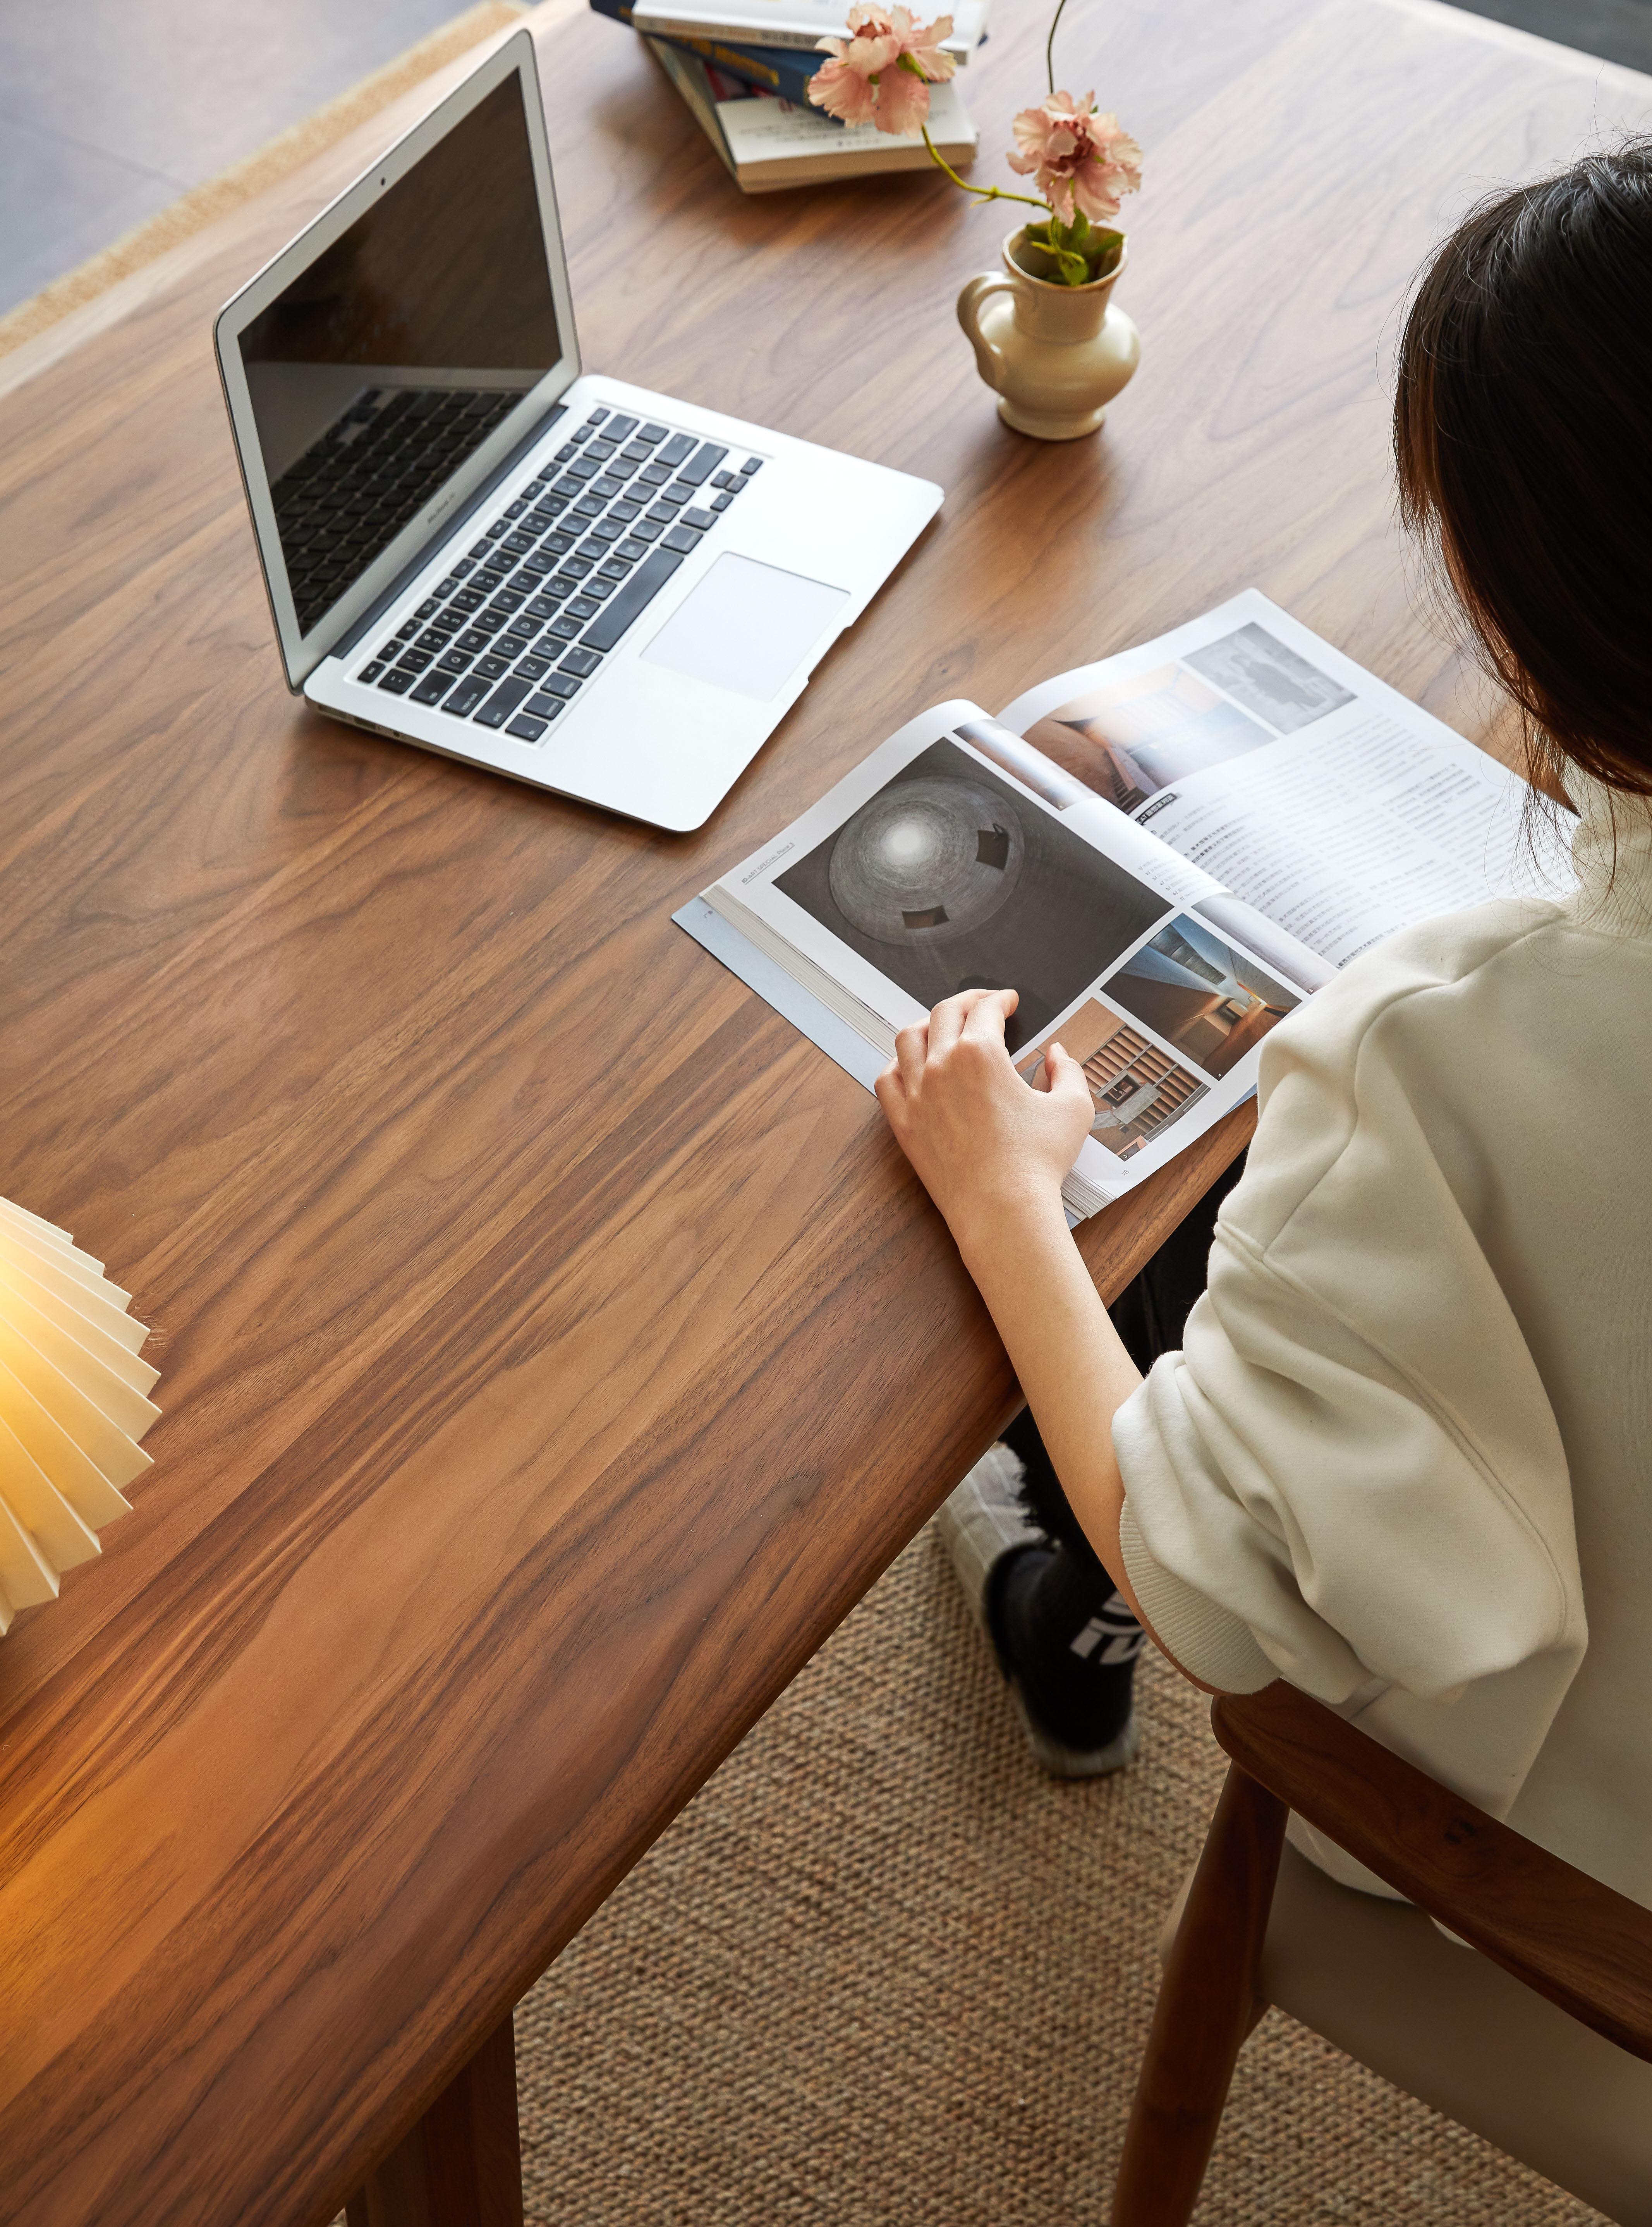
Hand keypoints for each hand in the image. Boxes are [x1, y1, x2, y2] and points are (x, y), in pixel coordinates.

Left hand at [875, 988, 1095, 1254]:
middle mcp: (941, 1066)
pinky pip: (887, 1080)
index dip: (1000, 999)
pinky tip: (910, 1065)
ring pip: (908, 1038)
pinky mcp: (904, 1123)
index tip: (1008, 1002)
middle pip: (945, 1013)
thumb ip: (1069, 1072)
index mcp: (980, 1053)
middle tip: (982, 1003)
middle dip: (967, 1001)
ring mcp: (916, 1094)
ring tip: (943, 1026)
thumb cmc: (1037, 1164)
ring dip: (928, 1024)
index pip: (986, 1009)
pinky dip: (897, 1064)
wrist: (1003, 1210)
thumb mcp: (1073, 1109)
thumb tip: (1058, 1055)